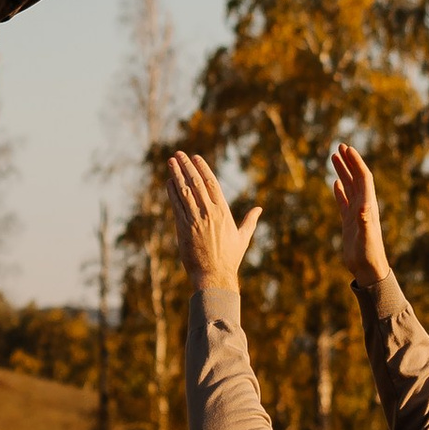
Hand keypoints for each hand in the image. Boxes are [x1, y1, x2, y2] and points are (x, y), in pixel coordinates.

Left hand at [167, 150, 262, 287]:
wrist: (214, 275)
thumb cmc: (230, 258)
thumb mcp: (243, 238)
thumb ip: (250, 221)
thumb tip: (259, 209)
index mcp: (223, 212)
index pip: (211, 183)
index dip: (202, 168)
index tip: (195, 157)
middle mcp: (209, 213)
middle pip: (196, 183)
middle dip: (187, 166)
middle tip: (179, 154)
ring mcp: (195, 220)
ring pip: (184, 191)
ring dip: (176, 174)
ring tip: (171, 161)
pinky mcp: (183, 228)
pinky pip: (176, 205)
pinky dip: (172, 192)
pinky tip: (169, 182)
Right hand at [330, 141, 388, 281]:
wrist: (367, 268)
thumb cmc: (369, 253)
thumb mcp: (366, 236)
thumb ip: (364, 221)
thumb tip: (362, 206)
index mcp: (368, 205)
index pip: (363, 177)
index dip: (356, 162)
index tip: (347, 148)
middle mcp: (363, 205)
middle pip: (356, 178)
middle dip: (349, 161)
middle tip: (339, 146)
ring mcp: (356, 213)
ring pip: (349, 187)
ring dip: (343, 171)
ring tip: (333, 158)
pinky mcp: (349, 221)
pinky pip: (344, 201)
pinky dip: (340, 190)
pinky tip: (335, 183)